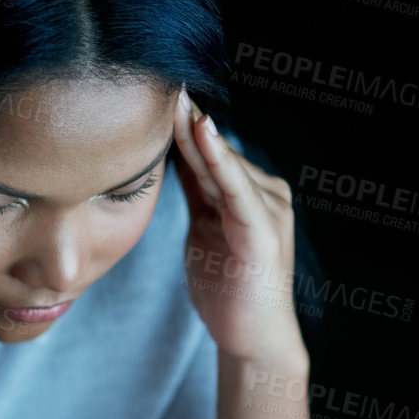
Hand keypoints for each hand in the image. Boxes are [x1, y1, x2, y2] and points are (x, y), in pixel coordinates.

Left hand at [172, 88, 306, 372]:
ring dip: (195, 131)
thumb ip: (196, 194)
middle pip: (212, 150)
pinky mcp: (264, 232)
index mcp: (245, 193)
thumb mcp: (203, 231)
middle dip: (184, 118)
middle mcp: (263, 192)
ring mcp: (268, 210)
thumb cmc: (228, 289)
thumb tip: (171, 157)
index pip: (204, 152)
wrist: (251, 341)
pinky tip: (204, 131)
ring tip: (171, 97)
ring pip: (223, 163)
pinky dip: (221, 159)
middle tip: (157, 77)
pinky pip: (236, 189)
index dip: (177, 123)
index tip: (151, 89)